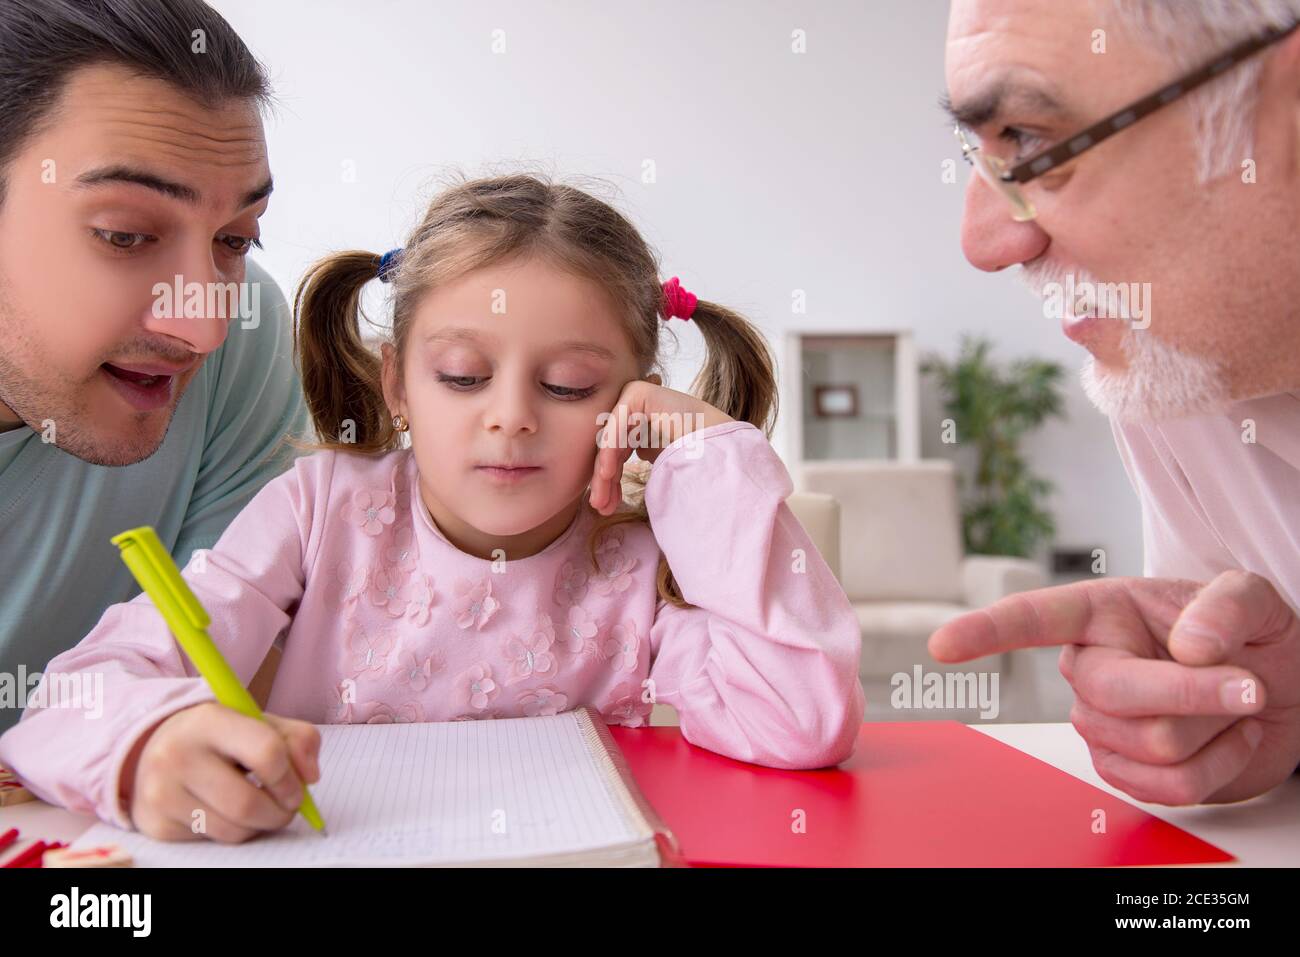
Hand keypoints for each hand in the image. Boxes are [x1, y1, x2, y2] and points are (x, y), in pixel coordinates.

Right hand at [122, 702, 321, 842]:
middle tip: (287, 807)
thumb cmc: (222, 736)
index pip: (266, 753)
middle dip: (280, 812)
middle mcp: (177, 755)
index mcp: (209, 720)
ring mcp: (162, 792)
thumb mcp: (261, 723)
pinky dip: (233, 832)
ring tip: (260, 807)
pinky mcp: (157, 824)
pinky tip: (227, 811)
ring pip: (232, 830)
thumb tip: (310, 777)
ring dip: (259, 825)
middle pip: (247, 804)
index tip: (298, 786)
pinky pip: (213, 841)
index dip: (291, 778)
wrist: (160, 747)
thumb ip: (298, 739)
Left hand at [588, 375, 732, 515]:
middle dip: (604, 481)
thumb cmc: (692, 457)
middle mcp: (633, 407)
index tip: (605, 507)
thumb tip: (606, 474)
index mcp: (636, 423)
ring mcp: (634, 396)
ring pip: (610, 439)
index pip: (614, 454)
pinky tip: (607, 474)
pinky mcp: (637, 392)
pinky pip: (617, 425)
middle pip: (609, 447)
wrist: (716, 447)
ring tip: (601, 499)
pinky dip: (610, 450)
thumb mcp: (651, 463)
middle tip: (600, 507)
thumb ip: (627, 464)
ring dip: (604, 472)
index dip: (609, 482)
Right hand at [928, 571, 1299, 804]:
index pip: (1031, 620)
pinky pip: (1169, 787)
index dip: (985, 632)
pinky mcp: (1126, 771)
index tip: (943, 646)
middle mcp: (1090, 668)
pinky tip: (1226, 738)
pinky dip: (1219, 766)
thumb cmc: (1253, 637)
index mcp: (1102, 613)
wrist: (1280, 693)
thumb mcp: (1255, 599)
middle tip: (1249, 683)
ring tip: (1232, 705)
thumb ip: (1227, 606)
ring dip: (1215, 728)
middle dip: (1193, 693)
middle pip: (1116, 696)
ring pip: (1151, 744)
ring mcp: (1102, 725)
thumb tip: (1190, 647)